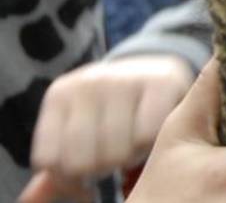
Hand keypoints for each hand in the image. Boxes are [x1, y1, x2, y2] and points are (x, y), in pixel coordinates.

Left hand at [19, 55, 194, 202]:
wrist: (154, 68)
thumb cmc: (109, 108)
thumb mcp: (78, 124)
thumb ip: (60, 158)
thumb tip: (31, 197)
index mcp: (60, 95)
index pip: (49, 159)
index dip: (68, 178)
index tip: (85, 176)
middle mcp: (88, 83)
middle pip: (83, 161)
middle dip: (100, 170)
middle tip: (113, 162)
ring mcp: (125, 80)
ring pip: (117, 152)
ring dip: (128, 160)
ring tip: (133, 149)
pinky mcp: (161, 83)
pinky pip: (147, 136)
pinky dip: (150, 146)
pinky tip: (152, 138)